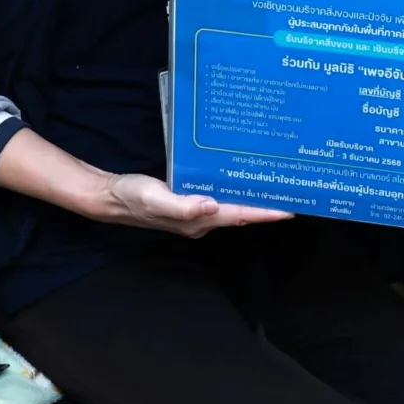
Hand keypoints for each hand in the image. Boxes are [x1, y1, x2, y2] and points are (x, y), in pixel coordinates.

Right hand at [94, 172, 292, 237]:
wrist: (111, 198)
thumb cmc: (133, 197)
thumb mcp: (155, 198)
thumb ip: (182, 205)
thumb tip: (211, 206)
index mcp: (197, 220)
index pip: (238, 216)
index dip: (264, 213)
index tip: (289, 210)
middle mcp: (201, 220)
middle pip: (240, 214)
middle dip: (266, 208)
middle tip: (291, 195)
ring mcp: (195, 214)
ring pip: (232, 208)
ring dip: (253, 201)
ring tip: (274, 189)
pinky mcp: (188, 203)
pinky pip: (219, 200)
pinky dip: (234, 193)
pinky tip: (240, 183)